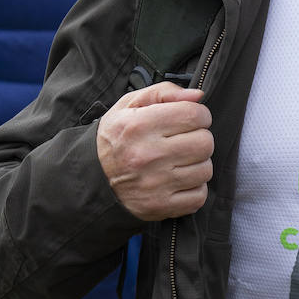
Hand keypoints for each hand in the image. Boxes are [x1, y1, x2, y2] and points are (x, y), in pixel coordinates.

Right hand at [96, 82, 213, 220]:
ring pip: (205, 169)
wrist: (92, 179)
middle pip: (205, 142)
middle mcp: (147, 154)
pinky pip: (199, 195)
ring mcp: (155, 183)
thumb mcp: (129, 105)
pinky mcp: (160, 206)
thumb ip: (164, 92)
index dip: (199, 115)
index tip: (190, 119)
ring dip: (197, 164)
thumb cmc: (117, 138)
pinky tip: (179, 180)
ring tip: (179, 161)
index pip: (194, 115)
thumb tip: (198, 96)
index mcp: (139, 125)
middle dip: (199, 138)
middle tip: (184, 141)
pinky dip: (194, 188)